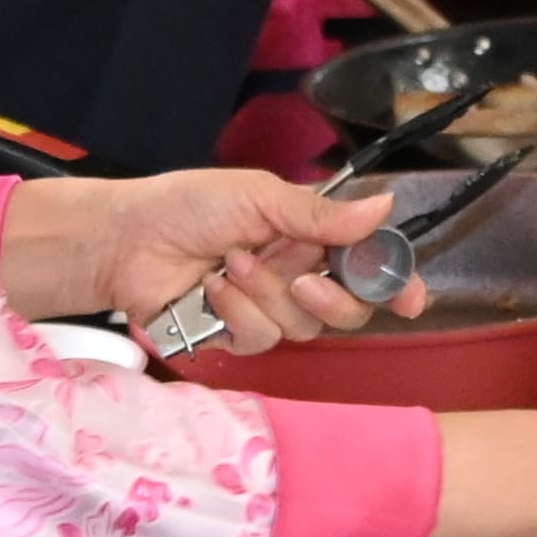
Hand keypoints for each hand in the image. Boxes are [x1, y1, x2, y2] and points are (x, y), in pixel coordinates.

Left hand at [0, 169, 411, 351]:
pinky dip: (237, 312)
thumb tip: (386, 206)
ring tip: (228, 264)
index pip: (367, 266)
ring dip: (266, 293)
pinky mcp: (235, 336)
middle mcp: (297, 276)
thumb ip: (321, 214)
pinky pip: (261, 339)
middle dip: (331, 298)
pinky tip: (210, 290)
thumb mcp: (258, 196)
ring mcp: (267, 309)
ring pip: (302, 326)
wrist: (125, 239)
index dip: (396, 284)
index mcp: (310, 237)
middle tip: (303, 277)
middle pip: (347, 309)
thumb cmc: (187, 206)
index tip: (411, 298)